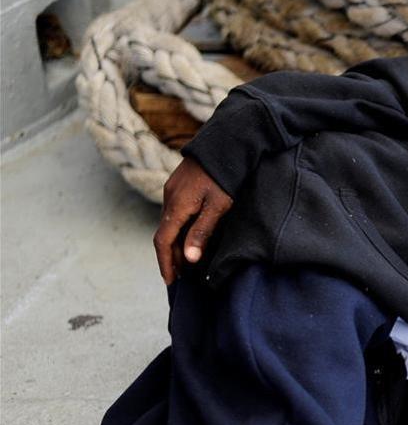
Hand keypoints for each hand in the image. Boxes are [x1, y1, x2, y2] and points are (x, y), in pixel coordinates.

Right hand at [154, 156, 232, 284]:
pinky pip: (175, 213)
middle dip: (171, 257)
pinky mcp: (180, 185)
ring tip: (186, 262)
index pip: (163, 241)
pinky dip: (179, 230)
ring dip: (175, 244)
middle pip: (165, 234)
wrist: (225, 143)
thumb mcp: (218, 206)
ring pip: (170, 224)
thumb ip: (201, 232)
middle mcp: (169, 199)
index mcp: (177, 207)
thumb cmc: (225, 176)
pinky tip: (189, 236)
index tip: (171, 281)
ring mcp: (173, 190)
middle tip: (181, 277)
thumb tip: (188, 259)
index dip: (166, 263)